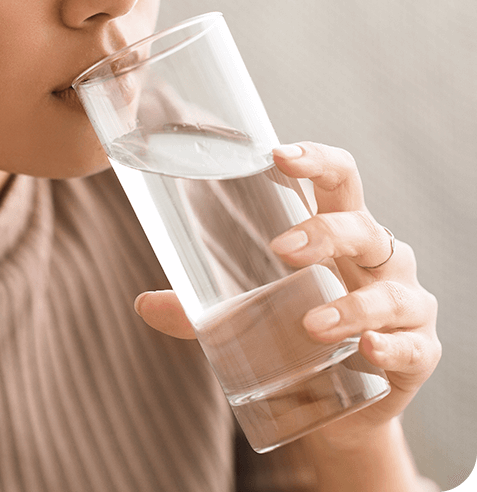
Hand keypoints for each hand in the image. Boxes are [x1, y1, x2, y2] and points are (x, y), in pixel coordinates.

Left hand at [133, 141, 440, 448]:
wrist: (337, 405)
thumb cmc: (294, 335)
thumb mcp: (248, 316)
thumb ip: (198, 310)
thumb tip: (143, 304)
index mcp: (338, 233)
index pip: (337, 180)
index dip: (315, 161)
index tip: (278, 155)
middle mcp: (376, 260)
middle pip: (362, 226)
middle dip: (325, 232)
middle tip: (280, 249)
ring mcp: (403, 305)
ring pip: (391, 290)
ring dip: (353, 305)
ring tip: (312, 324)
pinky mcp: (418, 353)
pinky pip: (414, 346)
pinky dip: (392, 347)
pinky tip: (367, 351)